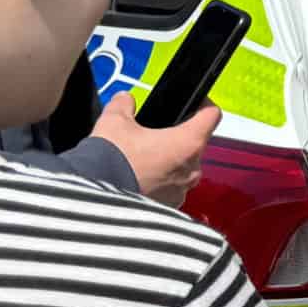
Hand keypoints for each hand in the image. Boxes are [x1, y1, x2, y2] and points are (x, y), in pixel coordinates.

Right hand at [92, 95, 221, 205]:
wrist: (95, 203)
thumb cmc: (110, 161)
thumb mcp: (113, 122)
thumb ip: (123, 104)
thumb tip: (125, 99)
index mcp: (188, 143)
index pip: (212, 115)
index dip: (204, 104)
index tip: (194, 102)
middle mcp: (192, 169)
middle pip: (195, 143)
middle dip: (176, 136)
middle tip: (154, 133)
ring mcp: (182, 190)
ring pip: (182, 168)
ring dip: (168, 161)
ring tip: (142, 157)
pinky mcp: (169, 206)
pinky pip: (170, 189)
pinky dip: (159, 181)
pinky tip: (138, 177)